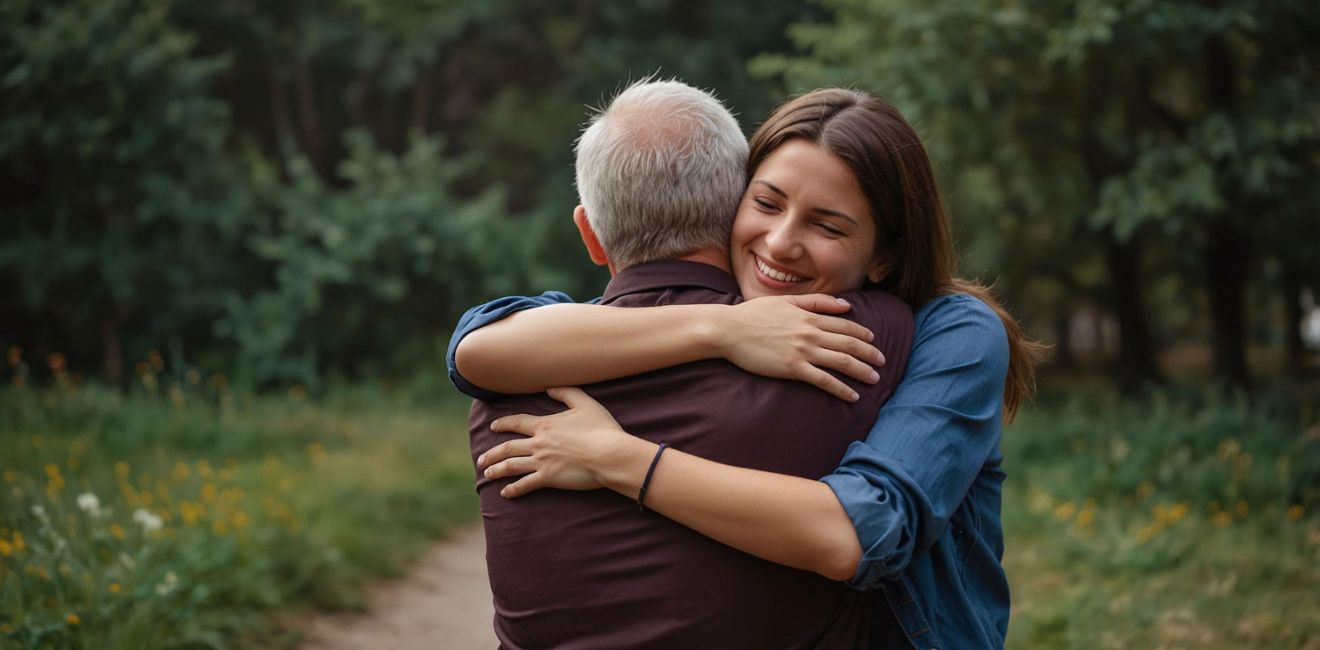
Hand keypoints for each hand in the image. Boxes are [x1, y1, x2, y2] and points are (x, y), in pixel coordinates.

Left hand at [478, 387, 633, 497]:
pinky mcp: (549, 478)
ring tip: (487, 474)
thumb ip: (566, 393)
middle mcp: (538, 443)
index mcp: (545, 425)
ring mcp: (542, 462)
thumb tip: (549, 388)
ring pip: (511, 466)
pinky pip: (525, 484)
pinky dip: (513, 489)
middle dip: (492, 453)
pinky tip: (505, 493)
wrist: (609, 454)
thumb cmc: (601, 428)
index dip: (503, 424)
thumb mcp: (585, 404)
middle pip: (507, 448)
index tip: (493, 427)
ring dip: (497, 470)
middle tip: (481, 459)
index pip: (517, 423)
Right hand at [714, 294, 885, 401]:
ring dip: (861, 371)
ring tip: (874, 380)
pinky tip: (852, 396)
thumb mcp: (786, 301)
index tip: (874, 341)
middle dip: (869, 354)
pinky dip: (841, 389)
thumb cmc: (753, 315)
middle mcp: (810, 333)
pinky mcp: (793, 369)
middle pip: (849, 344)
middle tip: (883, 362)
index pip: (845, 325)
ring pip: (841, 361)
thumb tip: (845, 304)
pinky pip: (824, 381)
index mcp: (809, 316)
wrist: (729, 330)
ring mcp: (803, 351)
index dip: (863, 333)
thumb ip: (816, 302)